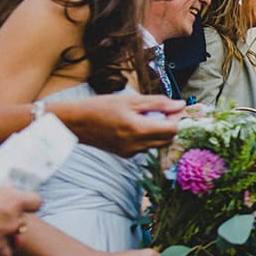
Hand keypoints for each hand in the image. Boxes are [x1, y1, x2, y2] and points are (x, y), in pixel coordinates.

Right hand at [52, 93, 184, 156]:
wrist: (75, 123)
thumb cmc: (100, 107)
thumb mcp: (131, 100)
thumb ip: (158, 103)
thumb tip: (180, 105)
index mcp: (139, 130)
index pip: (172, 129)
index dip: (176, 118)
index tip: (171, 107)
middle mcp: (137, 145)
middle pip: (168, 139)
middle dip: (170, 125)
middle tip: (163, 110)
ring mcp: (131, 152)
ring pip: (157, 144)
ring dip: (159, 131)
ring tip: (146, 116)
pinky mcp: (125, 154)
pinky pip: (145, 147)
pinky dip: (147, 136)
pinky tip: (136, 125)